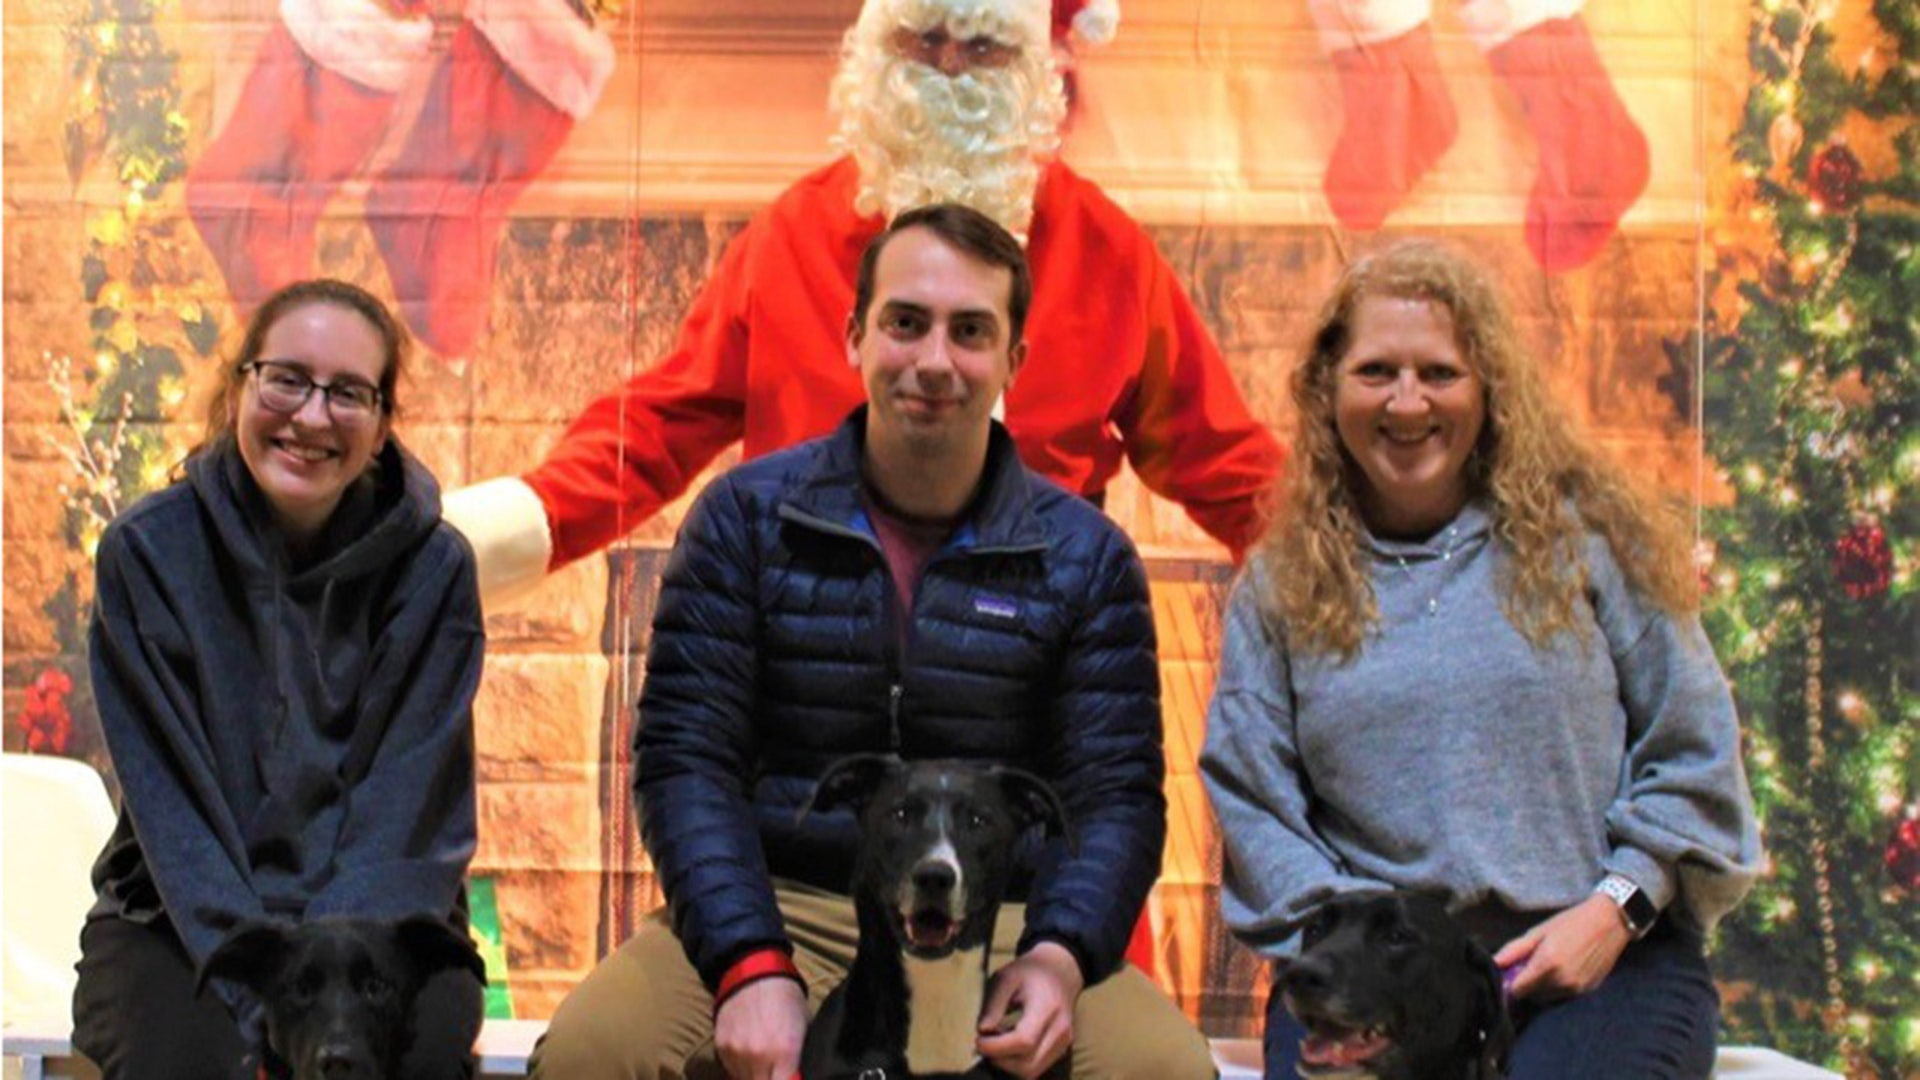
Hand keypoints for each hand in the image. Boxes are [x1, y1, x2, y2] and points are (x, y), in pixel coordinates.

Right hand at [713, 976, 806, 1079]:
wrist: (755, 971)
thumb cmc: (786, 997)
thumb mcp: (803, 1026)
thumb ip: (798, 1058)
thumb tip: (795, 1076)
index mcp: (785, 1051)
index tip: (788, 1077)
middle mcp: (759, 1056)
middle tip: (774, 1072)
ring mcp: (737, 1052)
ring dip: (753, 1076)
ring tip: (761, 1062)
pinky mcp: (721, 1046)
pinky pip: (731, 1068)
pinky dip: (739, 1066)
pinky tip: (748, 1052)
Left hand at [977, 941, 1083, 1078]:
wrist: (1060, 970)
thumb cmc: (1030, 971)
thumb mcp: (1006, 978)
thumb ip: (994, 1005)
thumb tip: (982, 1031)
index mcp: (1047, 1008)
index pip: (1024, 1041)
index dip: (997, 1047)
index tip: (978, 1040)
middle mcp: (1060, 1029)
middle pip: (1028, 1064)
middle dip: (1000, 1060)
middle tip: (984, 1044)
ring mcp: (1064, 1042)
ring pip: (1032, 1072)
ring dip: (1008, 1065)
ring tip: (995, 1045)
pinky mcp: (1062, 1049)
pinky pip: (1038, 1068)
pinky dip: (1018, 1063)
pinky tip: (1008, 1046)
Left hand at [1494, 894, 1632, 1000]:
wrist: (1609, 923)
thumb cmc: (1570, 923)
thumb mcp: (1539, 932)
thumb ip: (1515, 950)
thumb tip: (1494, 963)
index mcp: (1547, 965)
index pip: (1517, 990)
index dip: (1510, 983)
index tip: (1509, 974)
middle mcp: (1562, 982)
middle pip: (1531, 996)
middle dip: (1526, 984)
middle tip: (1528, 966)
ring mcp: (1576, 989)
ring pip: (1547, 998)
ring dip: (1541, 988)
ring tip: (1546, 966)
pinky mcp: (1587, 991)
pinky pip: (1563, 996)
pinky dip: (1557, 988)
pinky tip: (1562, 969)